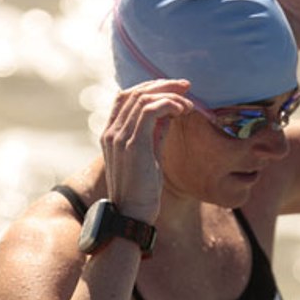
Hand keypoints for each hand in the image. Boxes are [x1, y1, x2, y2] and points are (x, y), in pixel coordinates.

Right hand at [101, 79, 192, 222]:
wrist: (132, 214)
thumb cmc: (143, 190)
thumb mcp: (150, 155)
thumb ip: (155, 133)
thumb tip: (170, 113)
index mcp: (111, 134)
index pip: (126, 97)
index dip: (150, 87)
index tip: (175, 89)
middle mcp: (111, 132)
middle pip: (134, 92)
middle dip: (163, 85)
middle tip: (186, 86)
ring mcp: (119, 136)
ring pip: (142, 97)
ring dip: (169, 94)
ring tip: (188, 103)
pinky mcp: (132, 143)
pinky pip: (149, 110)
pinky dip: (168, 105)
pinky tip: (183, 111)